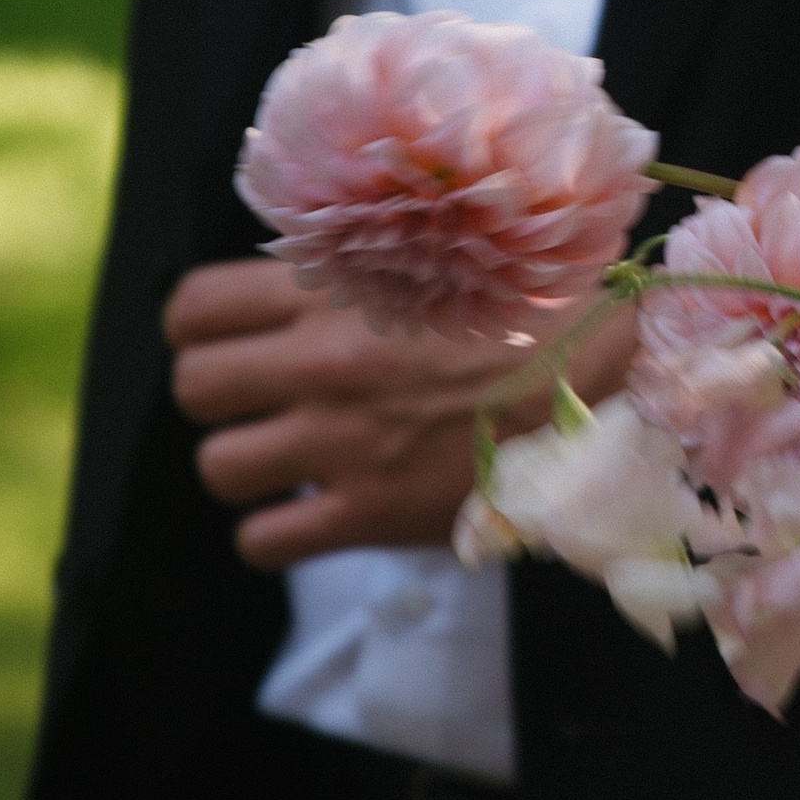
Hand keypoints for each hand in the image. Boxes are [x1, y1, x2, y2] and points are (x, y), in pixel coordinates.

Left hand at [164, 258, 634, 571]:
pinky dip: (277, 536)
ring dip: (246, 469)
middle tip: (260, 405)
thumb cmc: (528, 309)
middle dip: (219, 400)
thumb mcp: (433, 258)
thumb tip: (298, 281)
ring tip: (288, 462)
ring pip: (218, 469)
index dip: (200, 330)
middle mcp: (322, 365)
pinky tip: (314, 518)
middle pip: (194, 389)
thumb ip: (355, 270)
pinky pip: (265, 542)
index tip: (231, 342)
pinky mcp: (371, 512)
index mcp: (332, 294)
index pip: (194, 307)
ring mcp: (343, 443)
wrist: (604, 375)